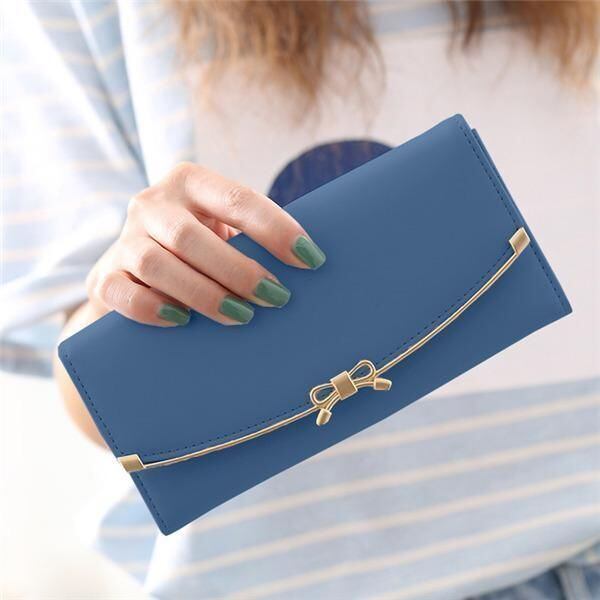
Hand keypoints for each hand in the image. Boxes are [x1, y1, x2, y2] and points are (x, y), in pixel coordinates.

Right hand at [86, 163, 325, 325]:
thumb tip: (306, 266)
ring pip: (157, 264)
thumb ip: (249, 237)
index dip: (276, 230)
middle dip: (239, 271)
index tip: (311, 260)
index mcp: (190, 182)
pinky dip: (154, 310)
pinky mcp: (105, 278)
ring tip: (241, 317)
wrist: (134, 273)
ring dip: (204, 294)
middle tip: (277, 299)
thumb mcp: (221, 231)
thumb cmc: (197, 252)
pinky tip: (183, 322)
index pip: (237, 200)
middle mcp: (152, 203)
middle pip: (192, 236)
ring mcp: (123, 240)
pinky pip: (125, 294)